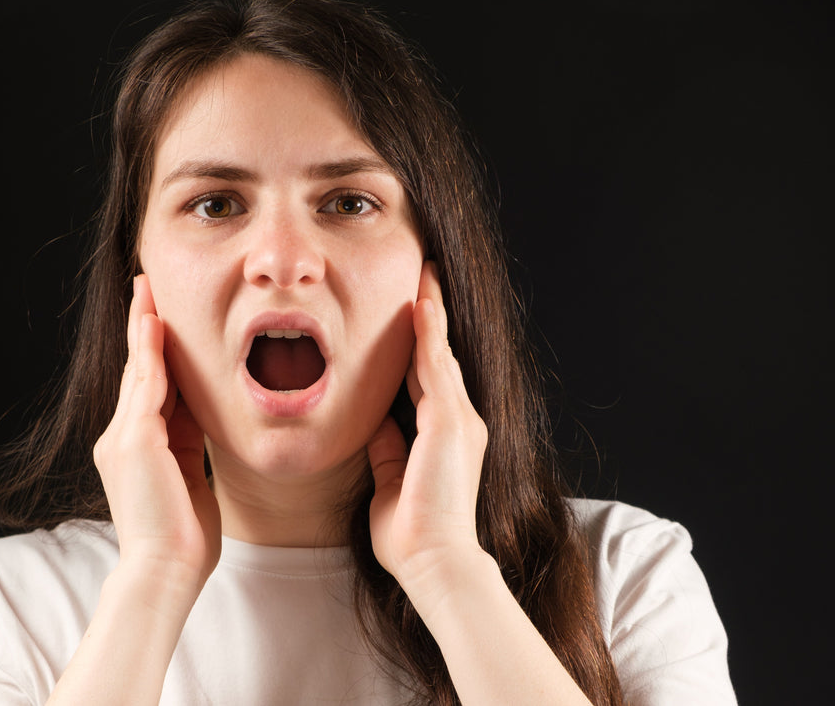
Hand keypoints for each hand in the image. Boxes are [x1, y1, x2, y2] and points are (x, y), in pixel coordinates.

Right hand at [92, 274, 221, 590]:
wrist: (165, 571)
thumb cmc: (183, 536)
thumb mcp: (190, 477)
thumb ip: (189, 443)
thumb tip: (200, 417)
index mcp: (137, 448)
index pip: (148, 389)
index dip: (155, 353)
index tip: (161, 321)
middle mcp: (121, 438)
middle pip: (137, 372)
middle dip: (143, 329)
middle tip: (147, 289)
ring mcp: (123, 438)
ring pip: (137, 371)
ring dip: (143, 329)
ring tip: (148, 292)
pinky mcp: (134, 442)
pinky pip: (145, 386)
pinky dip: (149, 353)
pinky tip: (154, 324)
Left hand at [367, 262, 489, 597]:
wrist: (433, 560)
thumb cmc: (410, 533)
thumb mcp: (388, 480)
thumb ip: (386, 449)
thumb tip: (374, 422)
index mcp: (444, 435)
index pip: (427, 377)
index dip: (418, 344)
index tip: (410, 312)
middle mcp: (459, 421)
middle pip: (439, 356)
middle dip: (430, 316)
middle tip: (422, 275)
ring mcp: (460, 419)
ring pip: (441, 353)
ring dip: (431, 312)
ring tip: (423, 274)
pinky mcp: (452, 422)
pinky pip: (436, 367)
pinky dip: (429, 334)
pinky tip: (420, 304)